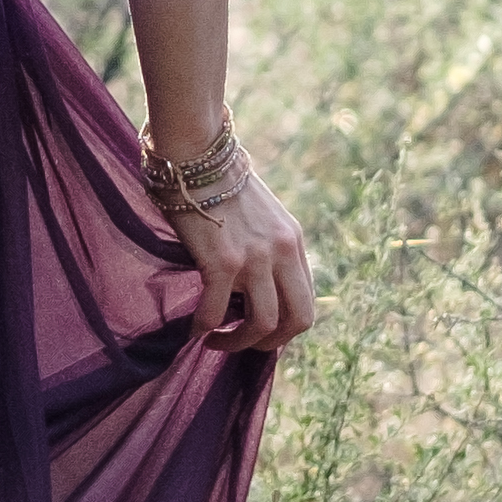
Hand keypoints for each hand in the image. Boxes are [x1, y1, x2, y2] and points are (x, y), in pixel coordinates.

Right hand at [181, 160, 313, 353]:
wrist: (196, 157)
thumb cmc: (219, 185)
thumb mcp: (262, 216)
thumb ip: (268, 249)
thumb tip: (257, 287)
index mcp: (293, 242)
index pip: (307, 302)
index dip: (285, 326)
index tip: (259, 330)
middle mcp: (282, 252)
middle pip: (298, 320)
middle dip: (272, 343)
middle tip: (245, 344)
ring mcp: (255, 258)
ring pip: (262, 324)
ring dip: (237, 343)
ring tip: (215, 341)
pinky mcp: (223, 261)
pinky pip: (216, 311)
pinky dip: (204, 327)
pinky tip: (193, 329)